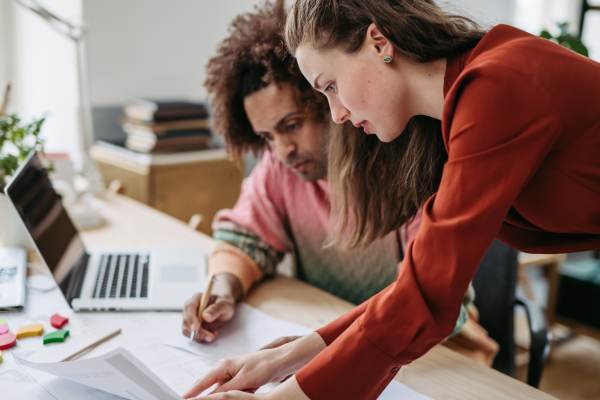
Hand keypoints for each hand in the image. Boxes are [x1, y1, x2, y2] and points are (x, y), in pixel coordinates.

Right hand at [182, 273, 242, 342]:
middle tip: (210, 336)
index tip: (196, 328)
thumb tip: (206, 316)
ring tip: (213, 334)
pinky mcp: (190, 326)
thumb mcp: (224, 305)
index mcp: (197, 298)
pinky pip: (192, 335)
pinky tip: (211, 334)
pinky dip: (201, 338)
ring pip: (187, 330)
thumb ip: (216, 309)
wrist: (223, 308)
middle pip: (186, 321)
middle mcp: (190, 307)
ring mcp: (189, 317)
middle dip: (197, 331)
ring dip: (200, 336)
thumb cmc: (223, 304)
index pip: (189, 307)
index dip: (191, 318)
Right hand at [183, 332, 325, 397]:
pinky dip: (229, 397)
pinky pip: (231, 392)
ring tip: (209, 399)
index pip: (201, 382)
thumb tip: (208, 397)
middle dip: (200, 396)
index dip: (191, 392)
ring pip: (220, 392)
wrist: (281, 361)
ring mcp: (233, 376)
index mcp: (223, 366)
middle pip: (208, 387)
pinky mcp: (241, 381)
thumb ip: (225, 390)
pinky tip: (230, 399)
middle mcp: (225, 370)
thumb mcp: (242, 381)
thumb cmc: (263, 365)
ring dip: (217, 397)